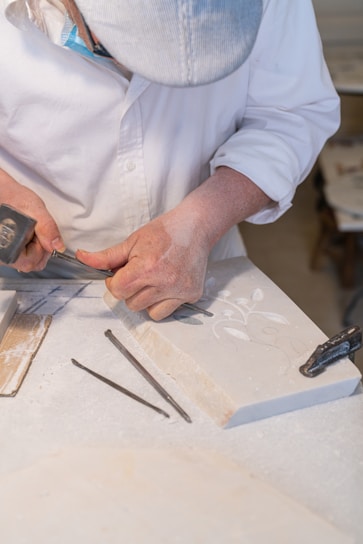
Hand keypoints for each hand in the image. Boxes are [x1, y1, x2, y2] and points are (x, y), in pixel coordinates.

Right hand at [0, 169, 64, 270]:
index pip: (30, 262)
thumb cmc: (14, 198)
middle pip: (30, 264)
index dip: (40, 247)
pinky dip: (30, 246)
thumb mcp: (34, 209)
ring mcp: (4, 254)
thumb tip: (57, 247)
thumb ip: (47, 228)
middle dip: (40, 248)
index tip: (37, 231)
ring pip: (29, 261)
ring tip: (29, 231)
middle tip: (35, 230)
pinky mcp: (7, 252)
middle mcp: (2, 255)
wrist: (4, 193)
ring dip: (36, 247)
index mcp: (4, 247)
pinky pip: (25, 257)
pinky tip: (26, 235)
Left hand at [77, 207, 209, 319]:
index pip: (118, 290)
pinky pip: (167, 312)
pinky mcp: (191, 295)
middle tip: (139, 275)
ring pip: (148, 311)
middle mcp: (164, 282)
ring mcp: (179, 291)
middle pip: (131, 303)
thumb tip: (82, 258)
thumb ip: (107, 256)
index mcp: (146, 268)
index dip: (115, 282)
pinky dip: (162, 303)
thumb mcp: (132, 241)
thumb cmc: (165, 232)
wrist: (195, 227)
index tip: (122, 274)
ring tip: (153, 281)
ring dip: (146, 299)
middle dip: (131, 291)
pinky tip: (166, 286)